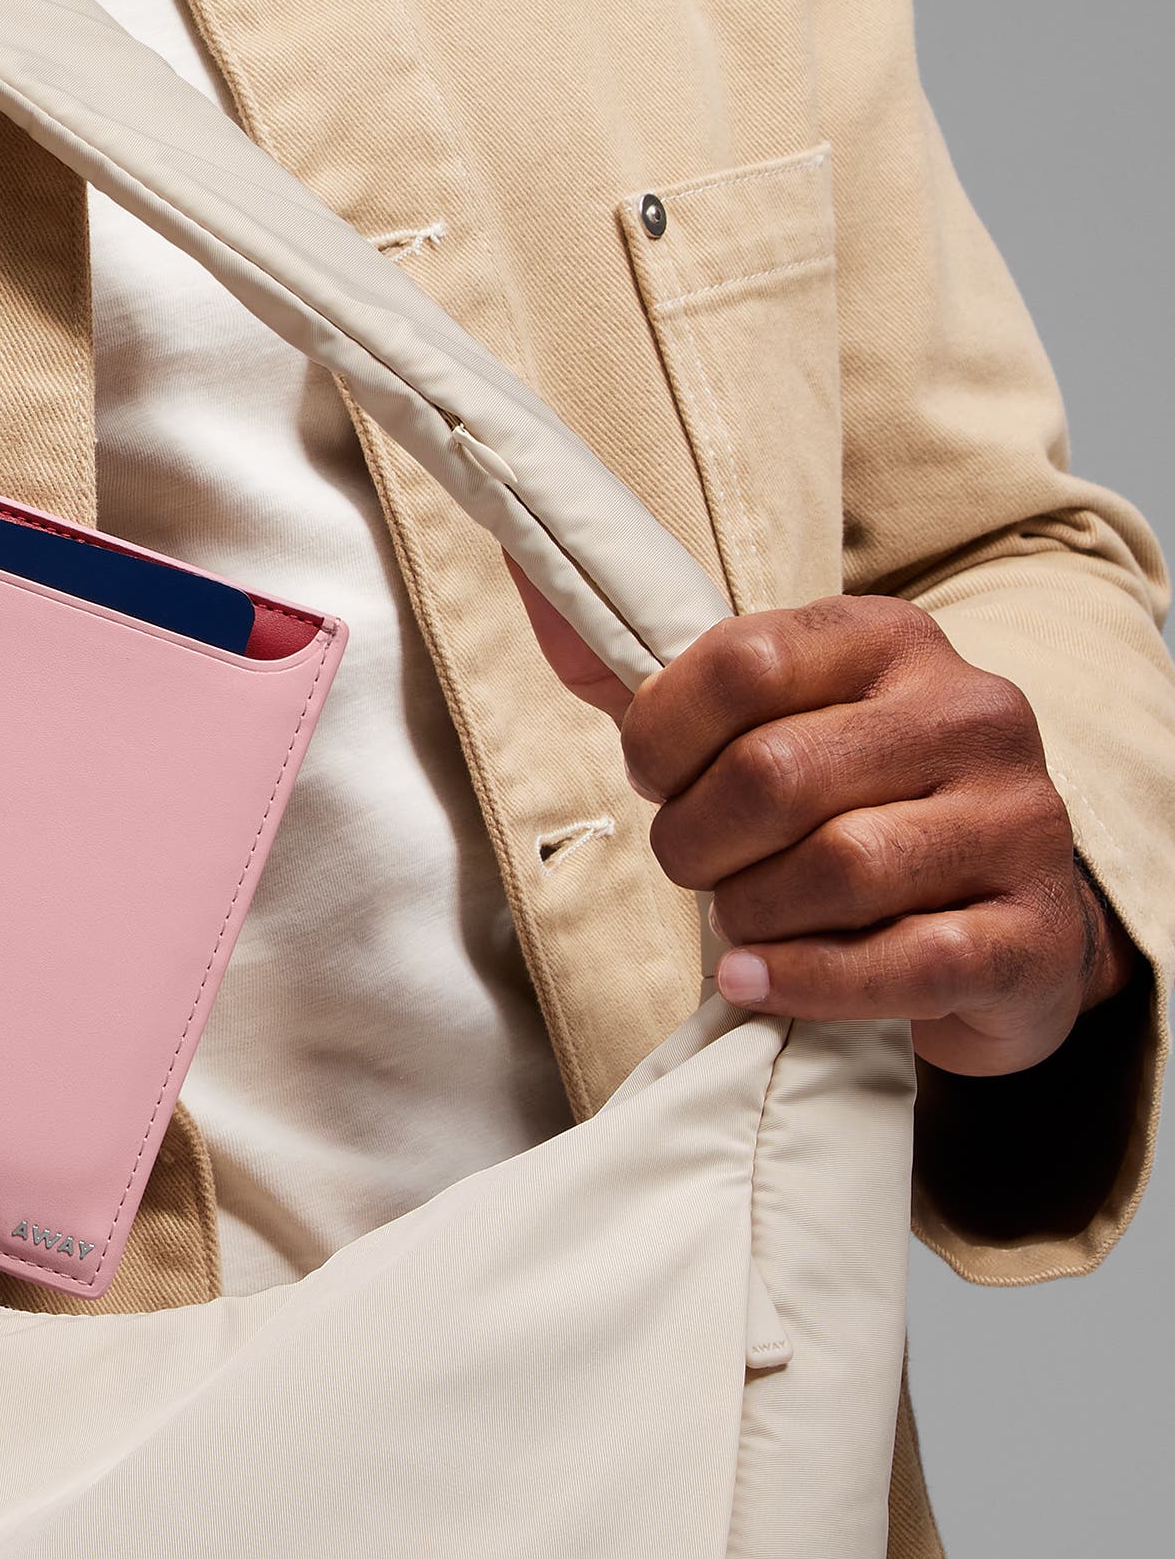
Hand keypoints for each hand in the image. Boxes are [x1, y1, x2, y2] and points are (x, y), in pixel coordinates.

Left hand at [512, 575, 1132, 1074]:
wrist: (992, 932)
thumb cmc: (839, 817)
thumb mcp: (742, 732)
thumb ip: (634, 674)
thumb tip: (526, 577)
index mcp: (890, 640)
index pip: (739, 661)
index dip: (663, 739)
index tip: (659, 782)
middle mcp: (970, 711)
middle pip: (773, 774)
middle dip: (697, 843)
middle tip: (700, 870)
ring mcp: (1017, 820)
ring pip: (837, 868)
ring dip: (754, 914)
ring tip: (752, 920)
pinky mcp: (1034, 933)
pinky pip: (904, 960)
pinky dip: (805, 981)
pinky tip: (758, 981)